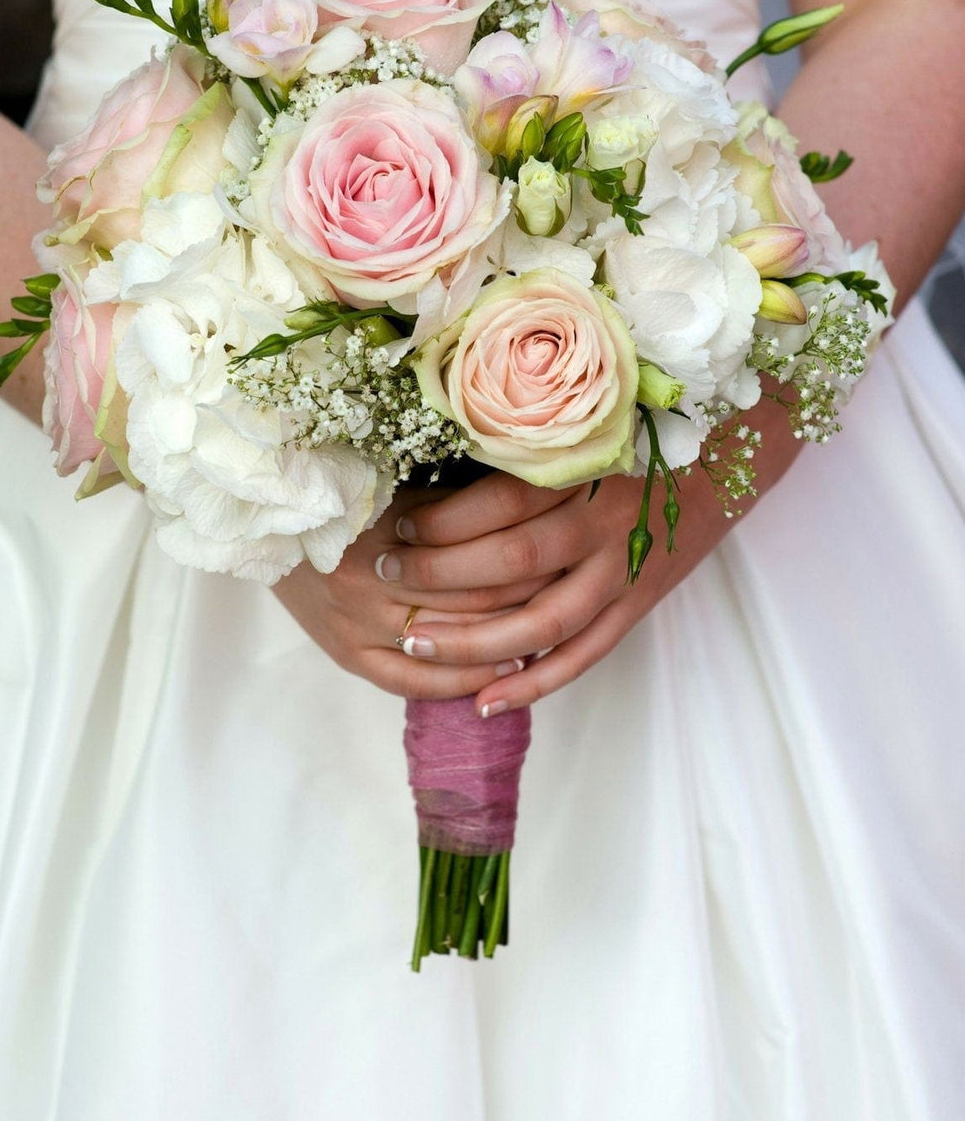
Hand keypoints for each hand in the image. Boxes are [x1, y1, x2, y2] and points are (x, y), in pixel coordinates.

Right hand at [271, 482, 569, 698]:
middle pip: (471, 603)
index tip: (564, 554)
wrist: (262, 524)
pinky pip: (411, 683)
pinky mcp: (346, 654)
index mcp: (385, 532)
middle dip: (526, 602)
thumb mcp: (392, 481)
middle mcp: (370, 584)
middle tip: (570, 596)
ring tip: (548, 636)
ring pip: (448, 646)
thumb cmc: (336, 491)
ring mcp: (356, 625)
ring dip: (503, 644)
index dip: (528, 560)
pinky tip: (498, 673)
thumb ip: (450, 501)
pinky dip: (459, 681)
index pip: (477, 556)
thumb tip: (524, 500)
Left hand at [378, 402, 800, 713]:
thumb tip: (430, 466)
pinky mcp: (641, 602)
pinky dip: (535, 682)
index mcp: (588, 465)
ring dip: (475, 640)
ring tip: (417, 643)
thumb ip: (524, 446)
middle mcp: (607, 519)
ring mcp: (627, 567)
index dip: (441, 521)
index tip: (396, 527)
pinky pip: (585, 653)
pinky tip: (485, 700)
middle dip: (439, 576)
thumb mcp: (586, 420)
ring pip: (544, 619)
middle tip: (385, 577)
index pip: (500, 503)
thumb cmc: (640, 427)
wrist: (735, 446)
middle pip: (512, 560)